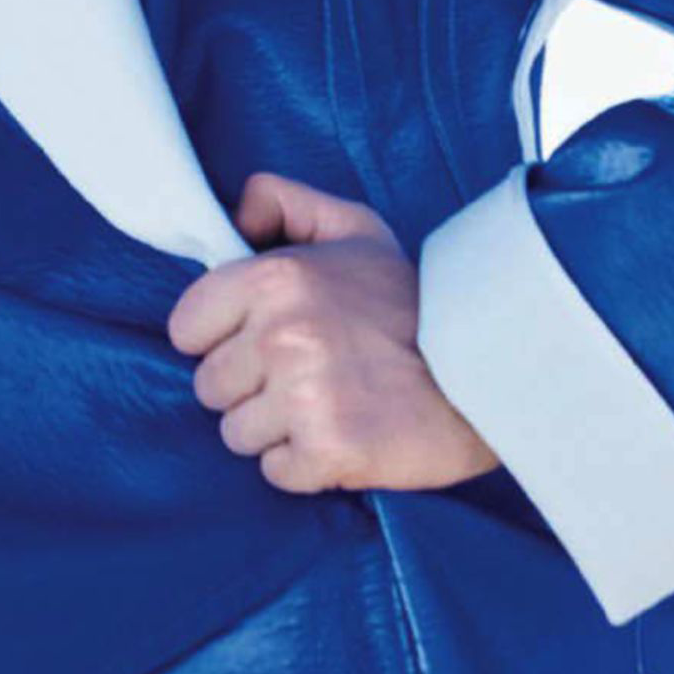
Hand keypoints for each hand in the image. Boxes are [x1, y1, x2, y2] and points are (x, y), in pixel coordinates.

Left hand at [165, 170, 502, 494]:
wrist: (487, 371)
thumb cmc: (412, 300)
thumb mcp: (353, 227)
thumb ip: (284, 202)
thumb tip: (232, 217)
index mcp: (274, 279)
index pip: (186, 326)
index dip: (219, 337)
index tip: (259, 339)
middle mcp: (280, 336)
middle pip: (209, 386)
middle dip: (249, 386)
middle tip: (305, 374)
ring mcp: (301, 398)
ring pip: (237, 433)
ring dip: (275, 428)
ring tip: (327, 404)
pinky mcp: (326, 452)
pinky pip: (276, 472)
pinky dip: (304, 465)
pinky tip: (341, 437)